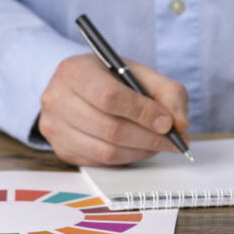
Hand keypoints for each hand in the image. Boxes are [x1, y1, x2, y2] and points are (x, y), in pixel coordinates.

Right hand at [38, 54, 189, 165]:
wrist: (85, 87)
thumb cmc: (116, 79)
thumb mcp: (145, 75)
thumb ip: (169, 94)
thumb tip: (180, 125)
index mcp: (75, 70)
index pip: (109, 97)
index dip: (142, 113)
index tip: (167, 123)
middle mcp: (56, 98)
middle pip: (109, 128)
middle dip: (148, 137)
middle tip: (173, 140)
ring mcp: (53, 126)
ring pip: (105, 150)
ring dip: (141, 151)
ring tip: (160, 144)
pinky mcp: (61, 149)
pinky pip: (99, 162)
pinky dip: (127, 158)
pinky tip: (140, 147)